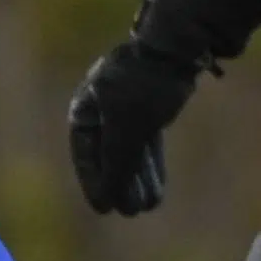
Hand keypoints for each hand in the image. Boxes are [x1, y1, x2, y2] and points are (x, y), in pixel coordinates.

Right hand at [68, 42, 202, 216]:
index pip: (85, 154)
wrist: (176, 49)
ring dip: (138, 178)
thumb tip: (111, 198)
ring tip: (148, 206)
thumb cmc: (142, 88)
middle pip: (109, 155)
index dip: (94, 184)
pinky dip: (150, 163)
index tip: (104, 209)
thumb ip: (116, 166)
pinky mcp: (150, 104)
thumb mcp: (126, 132)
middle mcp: (101, 107)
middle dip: (121, 184)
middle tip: (132, 212)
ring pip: (129, 149)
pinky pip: (145, 141)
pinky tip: (157, 187)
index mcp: (84, 109)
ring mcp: (126, 105)